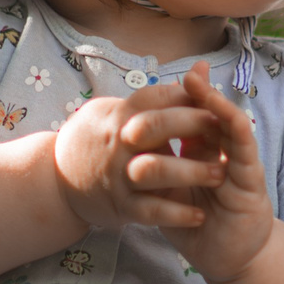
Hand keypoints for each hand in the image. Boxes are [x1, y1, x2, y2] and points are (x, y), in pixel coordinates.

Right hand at [50, 81, 218, 233]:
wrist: (58, 179)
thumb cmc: (101, 137)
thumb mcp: (123, 109)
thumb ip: (167, 94)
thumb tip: (203, 68)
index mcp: (121, 113)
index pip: (158, 97)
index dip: (190, 97)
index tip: (216, 102)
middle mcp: (118, 141)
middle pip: (155, 125)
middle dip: (193, 124)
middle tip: (224, 129)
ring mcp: (119, 174)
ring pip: (154, 170)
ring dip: (190, 171)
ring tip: (220, 173)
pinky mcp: (122, 206)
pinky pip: (151, 211)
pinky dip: (176, 214)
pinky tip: (200, 215)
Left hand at [144, 68, 276, 283]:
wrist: (223, 259)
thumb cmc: (194, 226)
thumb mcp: (165, 194)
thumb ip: (152, 167)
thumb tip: (128, 143)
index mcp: (200, 152)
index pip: (190, 117)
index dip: (176, 99)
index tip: (156, 83)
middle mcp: (221, 152)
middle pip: (208, 115)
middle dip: (193, 95)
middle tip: (179, 79)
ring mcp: (238, 163)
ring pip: (228, 124)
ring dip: (215, 102)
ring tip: (198, 83)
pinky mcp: (251, 180)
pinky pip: (245, 150)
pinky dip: (238, 128)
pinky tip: (229, 115)